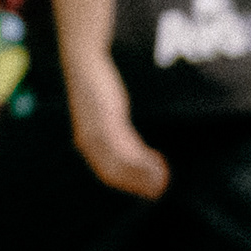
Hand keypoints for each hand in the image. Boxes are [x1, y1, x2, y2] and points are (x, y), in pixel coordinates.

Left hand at [64, 59, 168, 200]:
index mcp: (86, 141)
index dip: (131, 183)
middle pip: (115, 173)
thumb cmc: (95, 85)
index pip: (108, 172)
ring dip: (145, 174)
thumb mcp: (102, 112)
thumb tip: (130, 145)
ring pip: (123, 164)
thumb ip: (112, 130)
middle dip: (140, 183)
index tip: (151, 185)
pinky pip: (126, 148)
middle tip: (162, 187)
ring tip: (165, 177)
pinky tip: (158, 160)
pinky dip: (143, 159)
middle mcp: (89, 141)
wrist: (85, 63)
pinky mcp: (108, 122)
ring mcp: (98, 133)